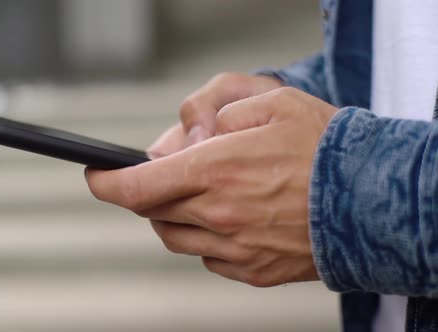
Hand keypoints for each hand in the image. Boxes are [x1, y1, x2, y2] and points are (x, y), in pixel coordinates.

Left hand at [86, 87, 337, 286]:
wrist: (374, 199)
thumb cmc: (325, 146)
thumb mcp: (270, 102)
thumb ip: (213, 114)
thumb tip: (178, 143)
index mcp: (216, 170)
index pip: (137, 186)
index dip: (107, 182)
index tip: (97, 174)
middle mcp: (218, 214)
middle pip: (153, 211)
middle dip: (150, 191)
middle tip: (171, 173)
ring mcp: (234, 248)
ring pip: (175, 236)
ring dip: (174, 214)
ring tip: (204, 193)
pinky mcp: (252, 270)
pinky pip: (207, 257)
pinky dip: (204, 237)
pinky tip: (229, 218)